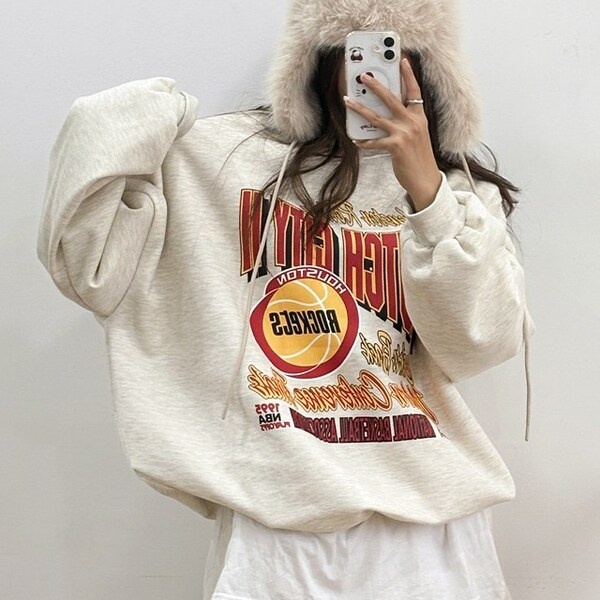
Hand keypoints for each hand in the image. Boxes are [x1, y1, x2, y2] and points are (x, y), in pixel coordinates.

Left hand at [344, 58, 441, 211]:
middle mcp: (413, 122)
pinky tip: (356, 141)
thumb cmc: (419, 157)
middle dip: (376, 85)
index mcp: (419, 117)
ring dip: (360, 108)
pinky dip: (364, 142)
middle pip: (391, 99)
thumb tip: (386, 113)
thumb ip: (407, 122)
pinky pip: (374, 141)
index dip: (408, 75)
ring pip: (377, 117)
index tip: (402, 59)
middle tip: (363, 76)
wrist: (425, 179)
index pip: (414, 91)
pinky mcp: (396, 146)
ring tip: (347, 101)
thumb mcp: (418, 135)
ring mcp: (404, 133)